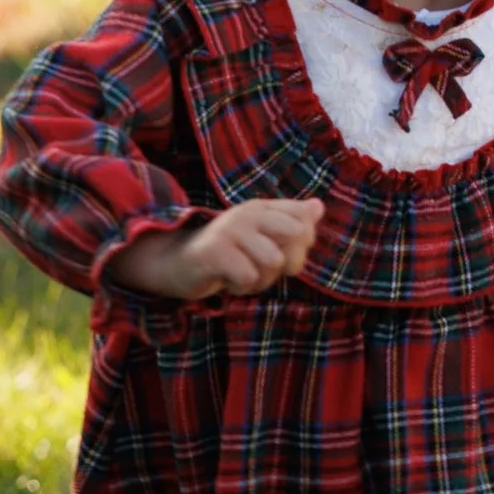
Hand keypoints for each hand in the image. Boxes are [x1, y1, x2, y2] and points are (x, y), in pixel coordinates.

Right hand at [109, 197, 322, 303]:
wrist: (173, 263)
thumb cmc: (224, 253)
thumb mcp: (259, 238)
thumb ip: (290, 223)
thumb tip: (319, 207)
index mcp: (262, 207)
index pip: (305, 220)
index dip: (302, 245)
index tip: (279, 252)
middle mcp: (248, 212)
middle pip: (297, 236)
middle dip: (286, 263)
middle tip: (261, 266)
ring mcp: (231, 229)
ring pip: (274, 261)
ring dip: (260, 278)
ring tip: (240, 273)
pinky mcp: (215, 251)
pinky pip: (249, 276)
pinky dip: (240, 286)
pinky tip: (225, 280)